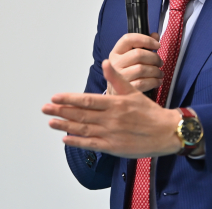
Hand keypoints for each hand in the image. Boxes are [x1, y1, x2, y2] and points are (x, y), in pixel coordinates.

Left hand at [42, 59, 181, 157]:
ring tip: (50, 122)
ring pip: (83, 129)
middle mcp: (110, 119)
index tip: (56, 97)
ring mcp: (110, 134)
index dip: (70, 99)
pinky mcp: (113, 148)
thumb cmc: (150, 112)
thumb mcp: (133, 91)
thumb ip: (117, 78)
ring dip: (65, 125)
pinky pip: (91, 144)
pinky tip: (65, 139)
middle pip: (81, 115)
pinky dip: (77, 142)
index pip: (87, 100)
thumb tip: (106, 63)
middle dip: (61, 111)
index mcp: (115, 104)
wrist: (165, 132)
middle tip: (45, 108)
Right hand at [107, 32, 161, 94]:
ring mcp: (119, 76)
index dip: (145, 39)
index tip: (157, 44)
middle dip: (154, 57)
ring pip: (142, 69)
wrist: (117, 92)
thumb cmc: (126, 71)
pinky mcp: (125, 88)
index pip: (128, 39)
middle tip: (160, 62)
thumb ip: (143, 45)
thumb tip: (155, 35)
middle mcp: (115, 62)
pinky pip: (143, 83)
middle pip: (138, 54)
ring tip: (160, 73)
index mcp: (116, 52)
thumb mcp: (130, 57)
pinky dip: (154, 81)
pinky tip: (158, 81)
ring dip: (156, 71)